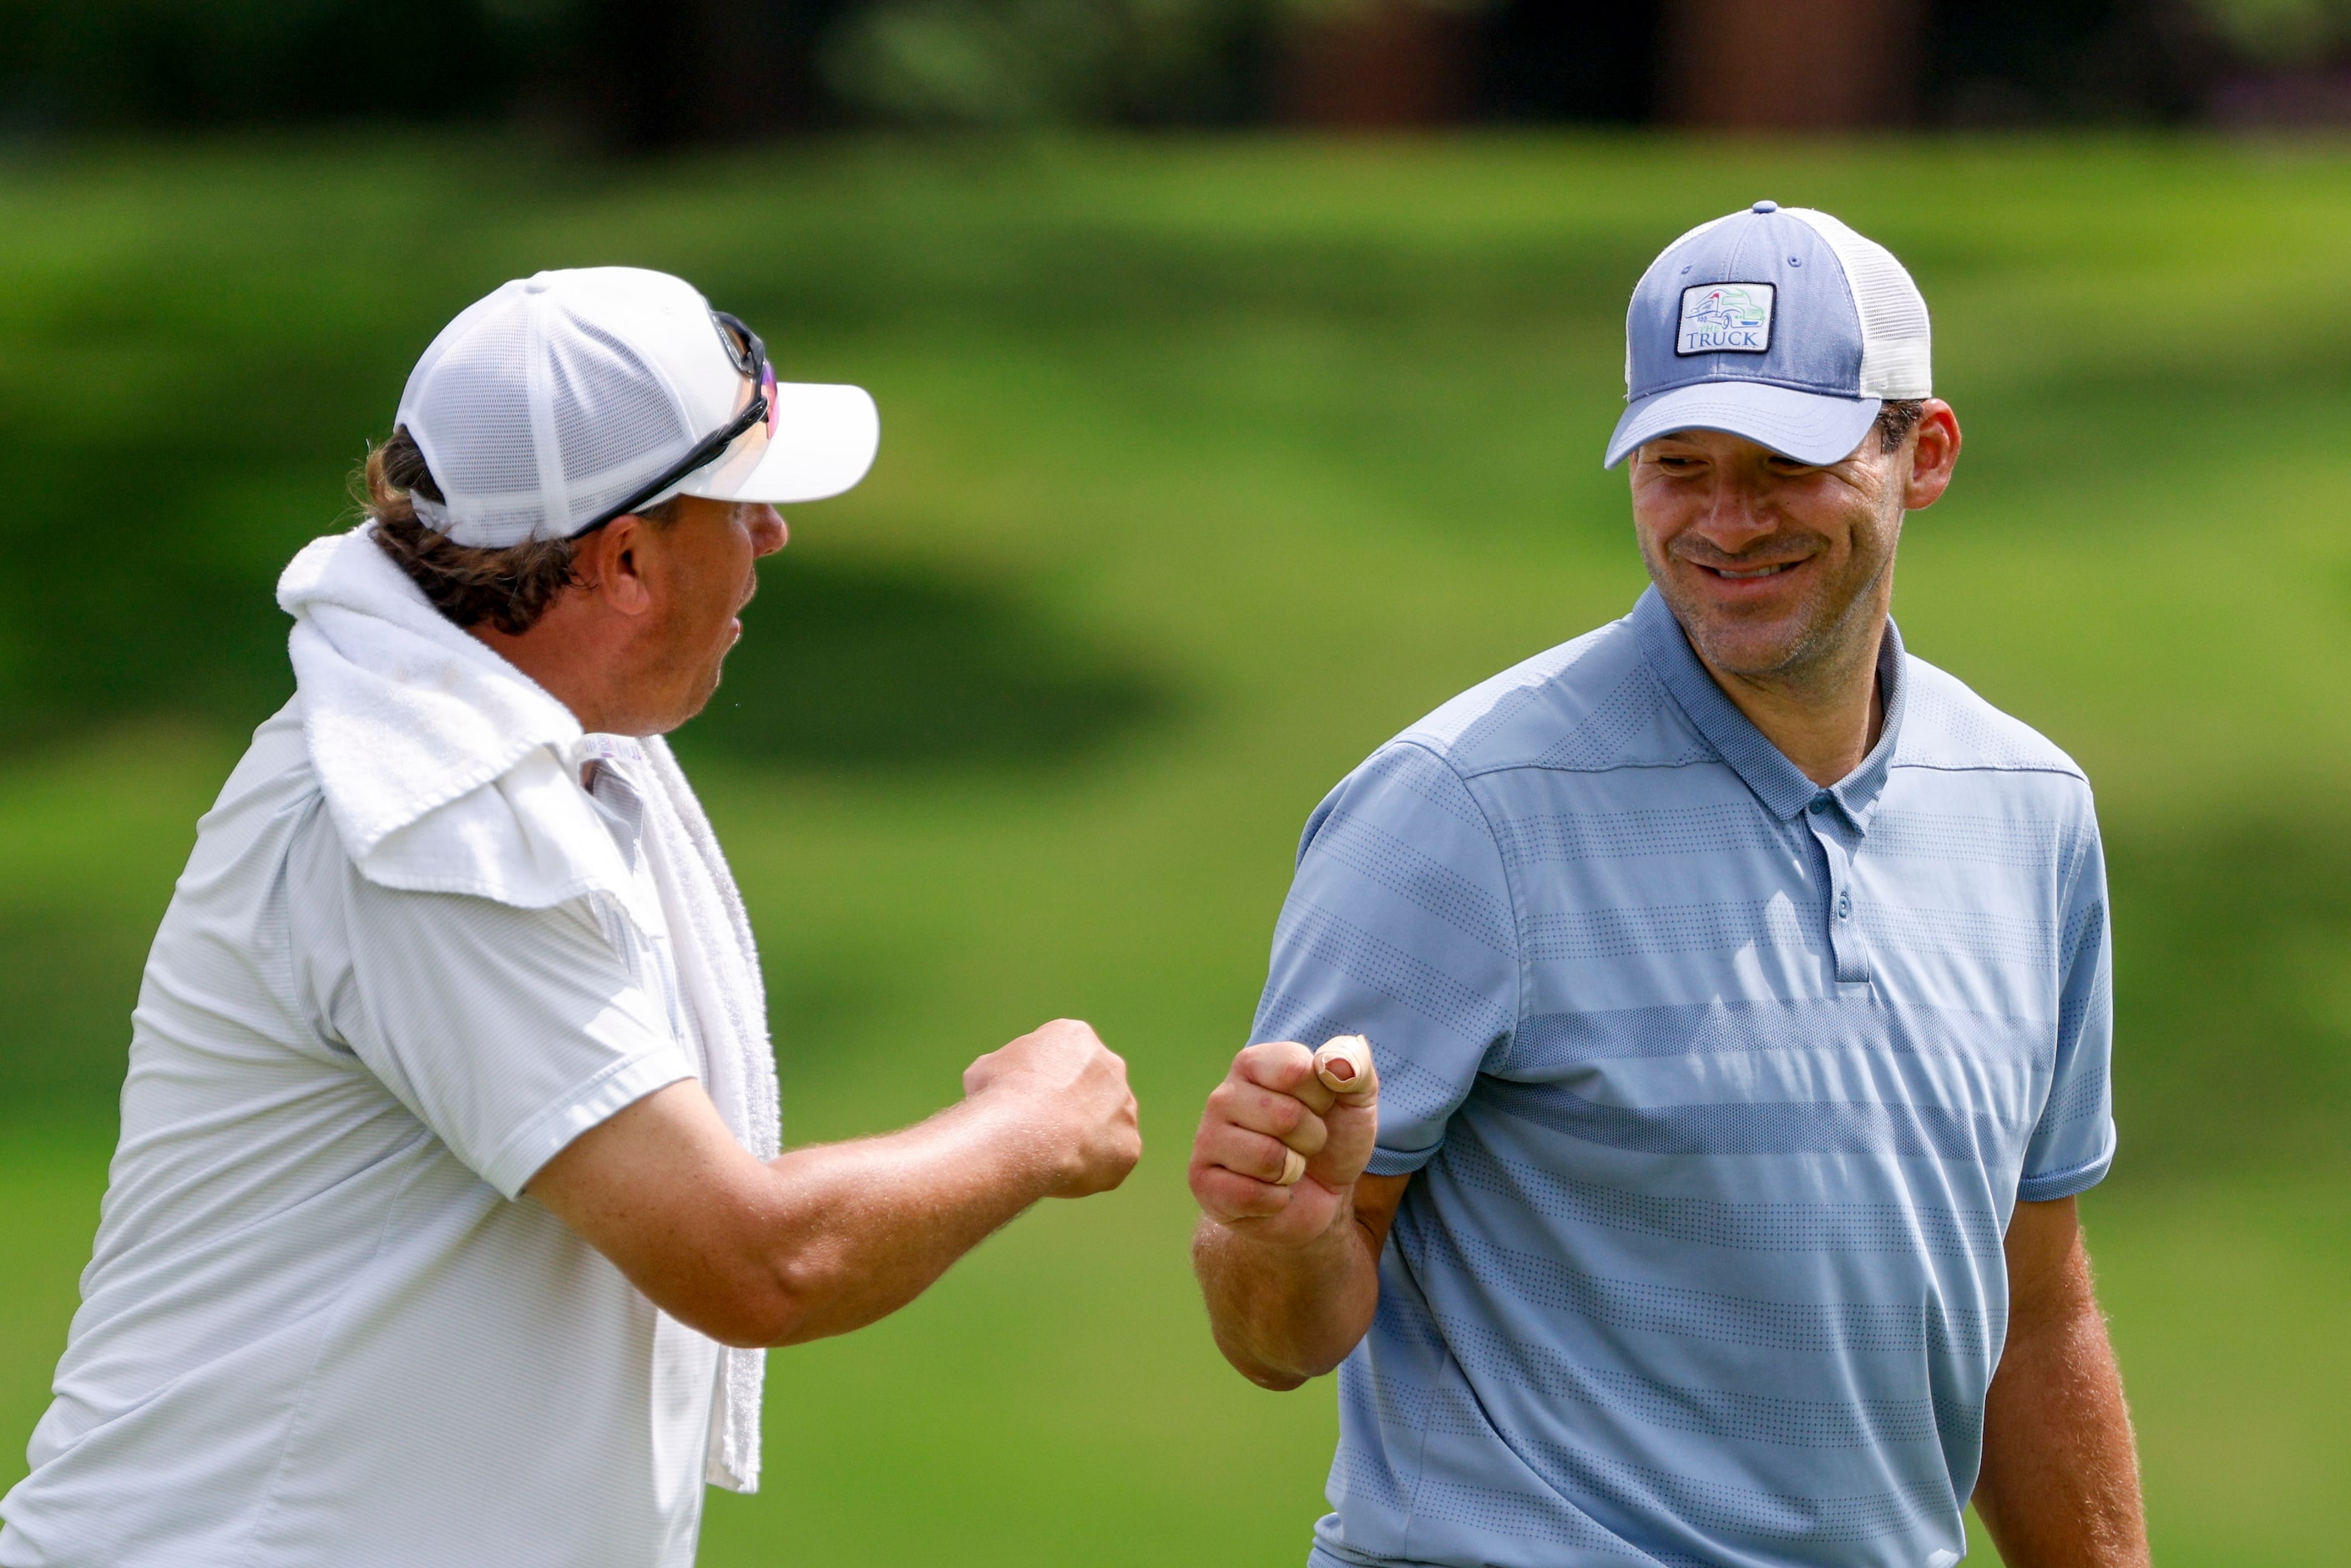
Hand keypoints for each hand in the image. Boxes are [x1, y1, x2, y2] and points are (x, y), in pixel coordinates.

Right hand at [962, 1018, 1140, 1197]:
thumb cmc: (1001, 1096)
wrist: (1026, 1133)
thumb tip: (996, 1083)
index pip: (1064, 1056)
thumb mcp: (985, 1070)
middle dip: (1072, 1106)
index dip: (1041, 1081)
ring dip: (1085, 1138)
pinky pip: (1111, 1159)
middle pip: (1092, 1087)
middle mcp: (1111, 1066)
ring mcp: (1125, 1107)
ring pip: (1106, 1124)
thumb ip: (1002, 1072)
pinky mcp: (1130, 1146)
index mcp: (1076, 1037)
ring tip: (1051, 1155)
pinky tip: (1065, 1172)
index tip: (1024, 1100)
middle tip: (1043, 1130)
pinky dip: (1091, 1169)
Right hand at [1189, 1040, 1379, 1248]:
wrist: (1319, 1198)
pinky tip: (1269, 1193)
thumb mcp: (1355, 1099)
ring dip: (1292, 1171)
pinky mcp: (1202, 1181)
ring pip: (1267, 1157)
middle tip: (1303, 1144)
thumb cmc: (1332, 1140)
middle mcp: (1222, 1096)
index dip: (1322, 1098)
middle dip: (1312, 1139)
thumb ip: (1354, 1066)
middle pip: (1285, 1117)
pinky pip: (1251, 1194)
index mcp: (1253, 1064)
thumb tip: (1335, 1064)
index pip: (1296, 1070)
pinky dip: (1276, 1200)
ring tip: (1287, 1168)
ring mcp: (1207, 1139)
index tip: (1318, 1108)